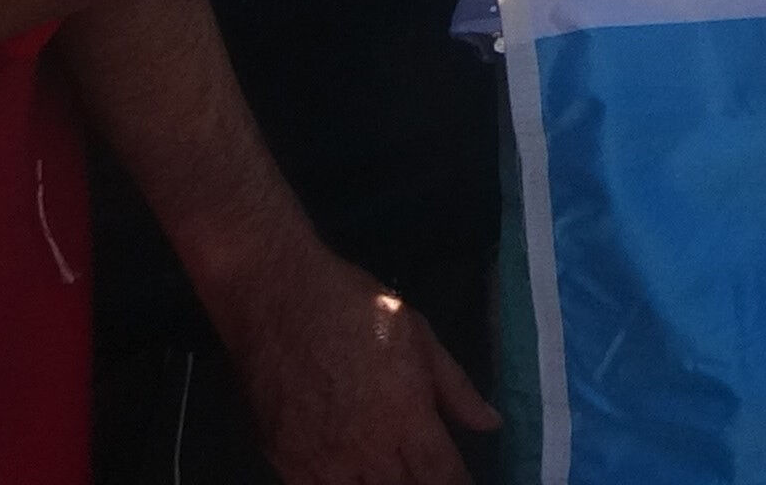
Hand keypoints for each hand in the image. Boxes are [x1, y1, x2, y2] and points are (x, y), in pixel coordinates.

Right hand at [211, 243, 495, 484]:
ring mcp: (322, 462)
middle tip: (427, 470)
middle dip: (423, 484)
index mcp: (406, 419)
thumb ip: (456, 388)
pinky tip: (354, 476)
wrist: (276, 298)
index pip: (443, 477)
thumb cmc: (353, 307)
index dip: (460, 484)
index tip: (468, 481)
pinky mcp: (285, 462)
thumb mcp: (419, 335)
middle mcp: (366, 451)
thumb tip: (489, 424)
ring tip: (393, 471)